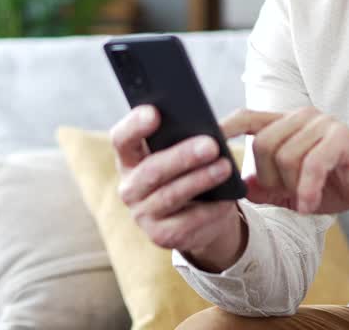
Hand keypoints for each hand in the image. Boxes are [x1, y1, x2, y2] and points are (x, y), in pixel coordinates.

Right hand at [110, 105, 245, 270]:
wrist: (201, 216)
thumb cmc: (189, 172)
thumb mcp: (182, 153)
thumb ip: (182, 138)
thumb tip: (203, 128)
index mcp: (130, 159)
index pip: (122, 139)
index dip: (135, 126)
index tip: (155, 113)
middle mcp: (130, 187)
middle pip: (152, 170)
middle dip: (182, 156)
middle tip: (211, 144)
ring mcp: (143, 214)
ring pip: (170, 195)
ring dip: (200, 180)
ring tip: (225, 167)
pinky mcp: (161, 236)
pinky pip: (187, 222)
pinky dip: (209, 209)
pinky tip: (226, 199)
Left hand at [221, 107, 348, 223]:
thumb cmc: (336, 184)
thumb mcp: (294, 191)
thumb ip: (266, 187)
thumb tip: (239, 186)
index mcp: (288, 124)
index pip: (249, 117)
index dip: (226, 126)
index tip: (205, 139)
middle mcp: (303, 117)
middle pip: (262, 145)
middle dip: (269, 178)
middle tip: (287, 194)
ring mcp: (323, 124)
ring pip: (285, 157)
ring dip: (292, 187)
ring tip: (306, 199)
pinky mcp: (340, 138)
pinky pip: (311, 165)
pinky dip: (307, 190)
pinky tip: (311, 205)